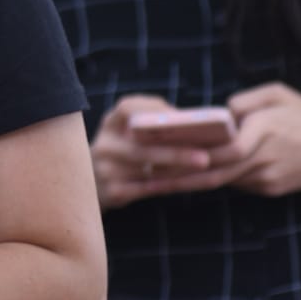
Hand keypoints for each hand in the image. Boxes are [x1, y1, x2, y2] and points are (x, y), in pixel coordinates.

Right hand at [92, 95, 216, 208]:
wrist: (95, 182)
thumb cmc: (126, 151)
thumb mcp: (130, 133)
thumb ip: (155, 125)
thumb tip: (195, 123)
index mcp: (111, 123)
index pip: (127, 108)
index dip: (153, 110)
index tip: (178, 117)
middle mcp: (104, 144)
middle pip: (141, 147)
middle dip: (175, 151)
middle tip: (205, 157)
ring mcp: (105, 169)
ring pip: (147, 170)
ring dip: (178, 169)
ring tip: (204, 167)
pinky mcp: (112, 191)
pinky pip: (148, 189)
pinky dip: (173, 185)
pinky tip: (194, 182)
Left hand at [143, 83, 300, 198]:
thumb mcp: (278, 94)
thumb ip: (246, 100)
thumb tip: (219, 112)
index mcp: (266, 130)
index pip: (225, 147)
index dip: (196, 150)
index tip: (167, 149)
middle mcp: (265, 157)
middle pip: (217, 169)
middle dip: (182, 173)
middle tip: (150, 173)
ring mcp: (269, 177)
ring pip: (224, 180)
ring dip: (192, 181)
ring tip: (159, 180)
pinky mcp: (271, 189)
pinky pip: (237, 183)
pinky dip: (215, 180)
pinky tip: (190, 179)